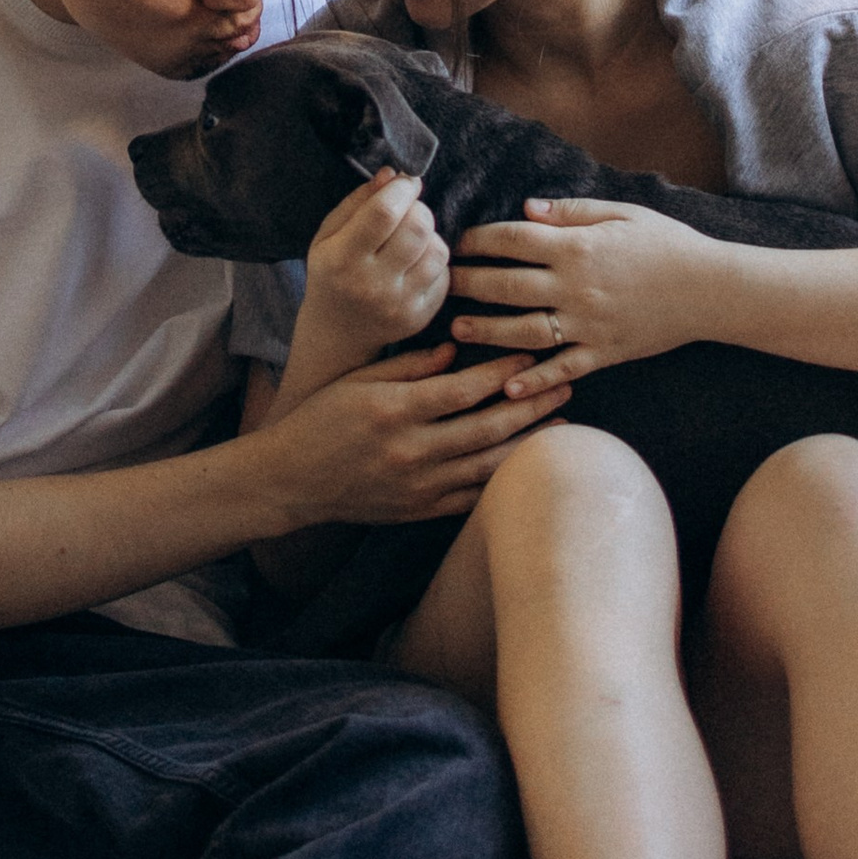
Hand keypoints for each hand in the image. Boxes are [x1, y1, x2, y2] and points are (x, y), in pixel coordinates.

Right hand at [251, 342, 558, 529]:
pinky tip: (527, 466)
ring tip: (563, 425)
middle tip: (566, 385)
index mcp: (394, 410)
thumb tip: (457, 348)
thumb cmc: (322, 420)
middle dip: (531, 404)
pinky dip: (503, 482)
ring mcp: (417, 486)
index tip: (530, 356)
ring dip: (529, 444)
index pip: (464, 389)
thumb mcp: (359, 380)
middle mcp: (411, 450)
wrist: (291, 481)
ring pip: (488, 465)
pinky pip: (472, 498)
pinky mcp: (419, 510)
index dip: (502, 371)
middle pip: (487, 426)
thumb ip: (409, 365)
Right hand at [300, 166, 449, 357]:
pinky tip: (415, 262)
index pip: (384, 213)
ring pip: (438, 250)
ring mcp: (399, 305)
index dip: (402, 188)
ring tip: (411, 237)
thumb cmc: (332, 273)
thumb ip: (358, 201)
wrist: (336, 332)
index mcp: (341, 259)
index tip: (405, 180)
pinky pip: (444, 274)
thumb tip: (392, 175)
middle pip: (418, 227)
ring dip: (429, 234)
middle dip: (417, 208)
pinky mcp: (420, 317)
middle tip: (407, 209)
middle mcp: (371, 286)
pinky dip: (433, 260)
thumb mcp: (328, 234)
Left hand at [448, 197, 716, 397]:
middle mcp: (577, 286)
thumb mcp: (622, 212)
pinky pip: (563, 368)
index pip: (514, 239)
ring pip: (525, 330)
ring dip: (487, 331)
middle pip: (508, 285)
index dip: (480, 239)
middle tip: (440, 284)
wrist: (712, 288)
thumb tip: (525, 209)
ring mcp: (589, 323)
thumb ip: (571, 211)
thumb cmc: (667, 243)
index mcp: (578, 247)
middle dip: (469, 283)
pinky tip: (507, 386)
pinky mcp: (604, 352)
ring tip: (457, 330)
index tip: (459, 241)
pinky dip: (535, 380)